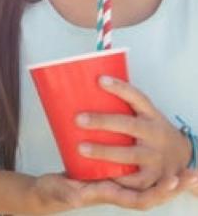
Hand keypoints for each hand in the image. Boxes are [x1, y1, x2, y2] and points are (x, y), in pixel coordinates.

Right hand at [29, 171, 197, 213]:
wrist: (49, 191)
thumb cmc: (56, 192)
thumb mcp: (61, 191)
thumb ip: (70, 192)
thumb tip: (78, 195)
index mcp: (109, 196)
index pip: (139, 200)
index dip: (157, 192)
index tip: (172, 182)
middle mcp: (117, 191)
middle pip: (151, 193)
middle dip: (173, 187)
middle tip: (193, 175)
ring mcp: (116, 183)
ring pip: (148, 183)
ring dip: (170, 180)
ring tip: (189, 169)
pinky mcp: (111, 172)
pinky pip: (137, 175)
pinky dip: (155, 173)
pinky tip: (161, 160)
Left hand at [76, 76, 191, 189]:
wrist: (181, 156)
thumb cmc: (151, 130)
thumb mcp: (144, 114)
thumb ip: (121, 105)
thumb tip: (84, 89)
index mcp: (151, 114)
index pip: (136, 97)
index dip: (119, 88)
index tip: (100, 80)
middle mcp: (155, 134)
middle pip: (128, 125)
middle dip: (102, 122)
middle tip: (78, 119)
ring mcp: (156, 156)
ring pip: (129, 154)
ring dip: (104, 152)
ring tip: (81, 148)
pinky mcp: (155, 177)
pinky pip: (134, 179)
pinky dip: (117, 178)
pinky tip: (99, 173)